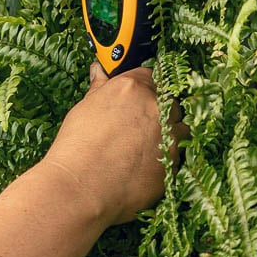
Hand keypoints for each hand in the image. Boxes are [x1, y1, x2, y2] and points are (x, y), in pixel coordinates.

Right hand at [39, 64, 177, 228]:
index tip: (137, 99)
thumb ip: (100, 89)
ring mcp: (169, 136)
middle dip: (158, 112)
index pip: (150, 76)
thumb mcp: (84, 109)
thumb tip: (99, 70)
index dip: (144, 88)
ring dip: (168, 135)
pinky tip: (144, 168)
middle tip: (138, 128)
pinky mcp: (174, 163)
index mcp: (133, 88)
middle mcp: (156, 107)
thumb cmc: (76, 147)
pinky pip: (177, 157)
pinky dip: (166, 160)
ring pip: (180, 129)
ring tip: (143, 149)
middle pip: (169, 102)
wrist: (81, 187)